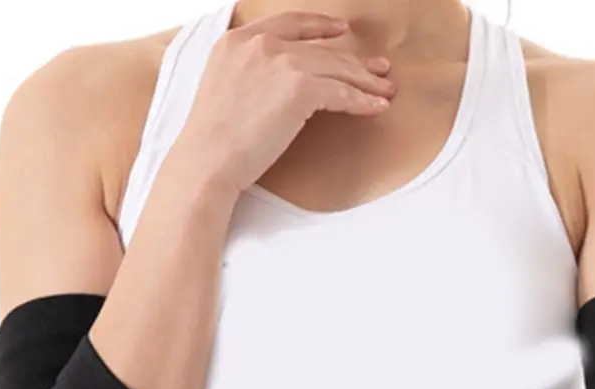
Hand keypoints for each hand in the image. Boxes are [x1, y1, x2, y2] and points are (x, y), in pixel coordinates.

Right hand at [177, 10, 396, 188]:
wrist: (208, 159)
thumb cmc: (212, 141)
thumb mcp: (223, 89)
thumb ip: (248, 74)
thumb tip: (275, 88)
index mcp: (238, 40)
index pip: (289, 24)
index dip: (320, 26)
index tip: (341, 31)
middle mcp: (260, 43)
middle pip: (320, 49)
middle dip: (355, 61)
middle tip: (379, 70)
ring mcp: (282, 62)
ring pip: (336, 69)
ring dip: (365, 82)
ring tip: (386, 91)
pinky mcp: (300, 87)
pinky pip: (341, 92)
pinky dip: (362, 101)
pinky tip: (376, 108)